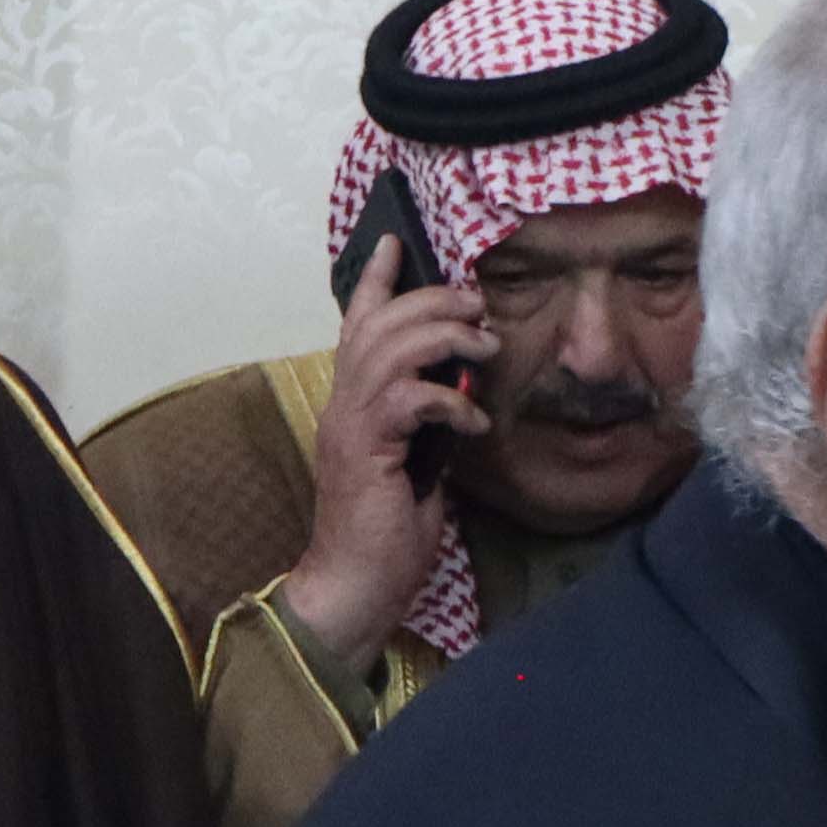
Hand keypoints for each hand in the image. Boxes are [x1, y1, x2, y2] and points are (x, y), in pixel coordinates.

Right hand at [277, 236, 495, 662]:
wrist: (355, 585)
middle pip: (378, 323)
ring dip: (445, 339)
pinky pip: (408, 400)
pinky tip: (474, 424)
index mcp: (353, 403)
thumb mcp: (418, 464)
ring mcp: (350, 427)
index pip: (356, 324)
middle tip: (475, 305)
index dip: (374, 280)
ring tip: (484, 351)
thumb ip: (427, 423)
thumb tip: (462, 393)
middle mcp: (342, 405)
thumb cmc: (387, 530)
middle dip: (430, 300)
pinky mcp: (366, 452)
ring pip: (391, 349)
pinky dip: (450, 402)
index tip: (396, 241)